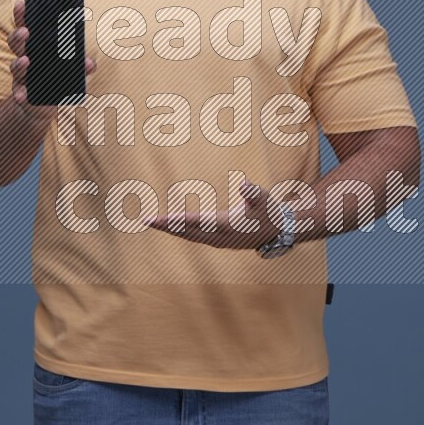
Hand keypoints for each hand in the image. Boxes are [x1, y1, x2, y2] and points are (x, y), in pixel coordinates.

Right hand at [8, 0, 96, 116]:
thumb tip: (89, 62)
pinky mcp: (22, 94)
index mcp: (34, 48)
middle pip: (16, 44)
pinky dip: (20, 94)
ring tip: (25, 60)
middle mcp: (24, 59)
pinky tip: (23, 95)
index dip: (22, 16)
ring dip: (19, 63)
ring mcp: (21, 77)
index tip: (21, 3)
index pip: (25, 27)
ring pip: (15, 67)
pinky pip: (19, 93)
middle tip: (25, 31)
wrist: (40, 107)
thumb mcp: (69, 71)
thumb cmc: (54, 81)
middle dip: (18, 36)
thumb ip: (79, 66)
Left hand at [142, 178, 281, 250]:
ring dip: (171, 230)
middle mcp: (219, 237)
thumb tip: (243, 183)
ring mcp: (219, 241)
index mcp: (226, 225)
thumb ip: (253, 192)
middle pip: (186, 232)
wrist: (278, 230)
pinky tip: (172, 228)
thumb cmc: (269, 211)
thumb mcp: (264, 199)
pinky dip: (181, 232)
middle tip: (145, 220)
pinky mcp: (219, 241)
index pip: (195, 223)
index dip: (177, 221)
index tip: (161, 219)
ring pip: (189, 236)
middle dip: (166, 226)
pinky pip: (194, 237)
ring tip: (153, 223)